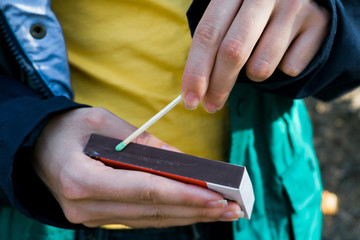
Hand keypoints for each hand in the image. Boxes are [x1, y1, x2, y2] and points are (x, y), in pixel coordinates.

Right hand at [32, 107, 241, 227]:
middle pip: (152, 212)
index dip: (184, 195)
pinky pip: (140, 218)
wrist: (34, 147)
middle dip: (195, 210)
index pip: (145, 191)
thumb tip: (184, 160)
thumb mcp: (102, 122)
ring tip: (221, 212)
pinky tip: (191, 211)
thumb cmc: (66, 128)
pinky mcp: (98, 217)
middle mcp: (86, 206)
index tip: (217, 197)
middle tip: (231, 209)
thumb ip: (143, 143)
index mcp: (83, 179)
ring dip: (187, 215)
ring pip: (149, 220)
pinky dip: (168, 214)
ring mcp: (91, 217)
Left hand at [181, 0, 329, 112]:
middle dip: (218, 86)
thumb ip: (213, 42)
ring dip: (254, 75)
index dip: (196, 70)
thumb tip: (194, 90)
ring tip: (258, 60)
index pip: (208, 33)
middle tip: (211, 106)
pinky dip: (281, 69)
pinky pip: (290, 68)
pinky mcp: (319, 23)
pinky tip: (285, 51)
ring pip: (261, 66)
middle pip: (233, 51)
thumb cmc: (254, 13)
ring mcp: (294, 6)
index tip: (190, 99)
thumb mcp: (230, 14)